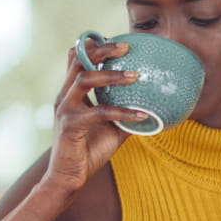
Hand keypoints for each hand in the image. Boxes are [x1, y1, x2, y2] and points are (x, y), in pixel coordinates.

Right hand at [45, 39, 145, 191]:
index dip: (93, 46)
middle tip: (126, 47)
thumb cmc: (88, 151)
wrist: (68, 178)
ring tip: (134, 75)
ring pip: (84, 79)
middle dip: (101, 49)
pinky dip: (122, 113)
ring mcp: (66, 109)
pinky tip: (142, 116)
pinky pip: (99, 112)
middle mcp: (65, 96)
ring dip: (110, 75)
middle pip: (78, 60)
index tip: (117, 41)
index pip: (76, 59)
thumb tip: (154, 107)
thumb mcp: (111, 128)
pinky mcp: (71, 125)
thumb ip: (126, 114)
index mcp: (72, 93)